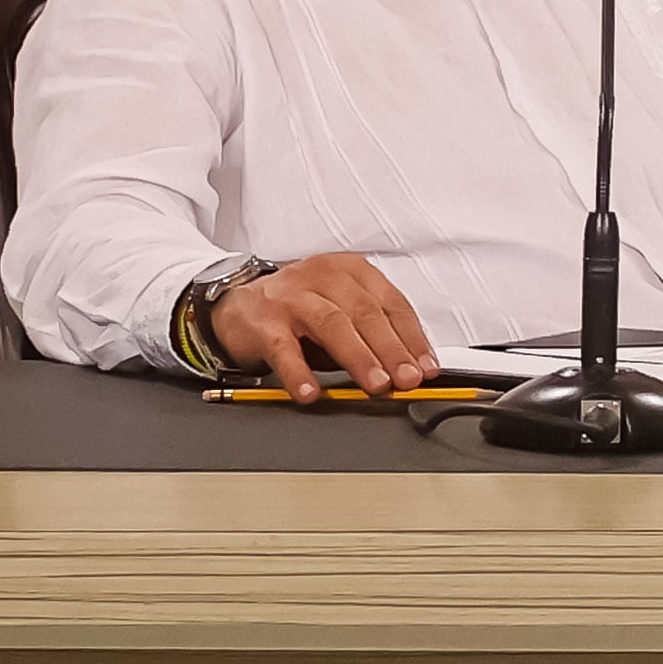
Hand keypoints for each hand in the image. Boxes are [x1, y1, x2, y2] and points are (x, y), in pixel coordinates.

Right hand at [205, 253, 440, 400]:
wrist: (236, 303)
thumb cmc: (299, 310)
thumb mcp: (340, 311)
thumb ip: (371, 334)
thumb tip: (406, 368)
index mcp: (351, 271)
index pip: (391, 304)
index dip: (412, 337)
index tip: (426, 367)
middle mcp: (323, 277)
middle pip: (366, 313)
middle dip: (392, 350)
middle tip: (407, 379)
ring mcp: (291, 296)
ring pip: (332, 324)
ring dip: (358, 357)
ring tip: (375, 385)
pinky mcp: (262, 321)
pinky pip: (284, 348)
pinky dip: (299, 372)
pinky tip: (310, 392)